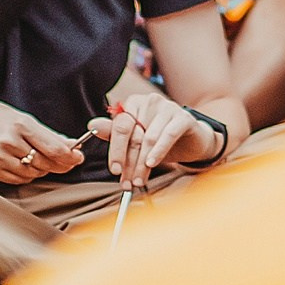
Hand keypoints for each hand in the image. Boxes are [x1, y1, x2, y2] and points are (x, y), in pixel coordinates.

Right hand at [0, 99, 85, 185]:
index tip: (78, 157)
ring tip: (38, 159)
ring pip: (33, 174)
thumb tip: (70, 144)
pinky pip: (18, 179)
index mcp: (19, 124)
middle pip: (46, 163)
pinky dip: (26, 175)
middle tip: (65, 161)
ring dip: (41, 170)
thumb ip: (44, 133)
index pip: (54, 148)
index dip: (71, 156)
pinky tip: (24, 165)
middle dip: (59, 164)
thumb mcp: (18, 116)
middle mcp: (9, 142)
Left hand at [87, 92, 223, 189]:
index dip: (116, 151)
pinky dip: (159, 150)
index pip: (120, 128)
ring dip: (142, 163)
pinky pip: (168, 134)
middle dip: (129, 162)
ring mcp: (167, 107)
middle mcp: (149, 102)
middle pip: (134, 135)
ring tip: (139, 179)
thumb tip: (92, 125)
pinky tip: (152, 163)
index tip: (114, 170)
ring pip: (149, 138)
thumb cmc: (160, 140)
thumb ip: (115, 134)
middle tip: (127, 182)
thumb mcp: (136, 141)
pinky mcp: (183, 117)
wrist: (192, 141)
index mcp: (133, 104)